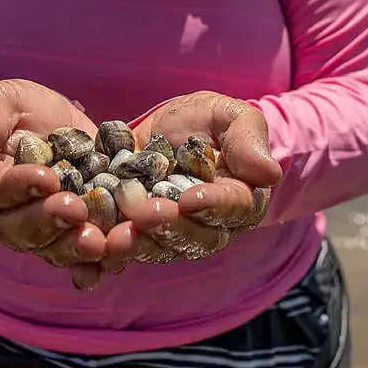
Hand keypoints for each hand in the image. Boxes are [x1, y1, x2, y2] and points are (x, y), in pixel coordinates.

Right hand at [0, 79, 108, 289]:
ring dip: (73, 248)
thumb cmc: (16, 110)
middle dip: (48, 221)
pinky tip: (111, 262)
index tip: (46, 177)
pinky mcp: (72, 234)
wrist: (48, 126)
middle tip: (74, 210)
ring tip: (98, 242)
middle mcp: (7, 215)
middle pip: (20, 229)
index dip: (19, 186)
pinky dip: (94, 266)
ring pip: (51, 248)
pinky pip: (79, 259)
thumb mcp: (2, 100)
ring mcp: (42, 230)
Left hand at [102, 91, 280, 271]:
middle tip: (146, 214)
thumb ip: (247, 138)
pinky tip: (97, 246)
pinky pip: (129, 252)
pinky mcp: (139, 238)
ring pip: (162, 249)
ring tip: (117, 235)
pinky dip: (113, 253)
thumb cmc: (202, 120)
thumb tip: (269, 174)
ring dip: (140, 245)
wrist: (160, 132)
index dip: (213, 205)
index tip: (190, 198)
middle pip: (197, 237)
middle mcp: (210, 226)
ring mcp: (173, 236)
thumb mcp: (225, 114)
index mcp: (239, 198)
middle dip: (170, 227)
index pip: (234, 207)